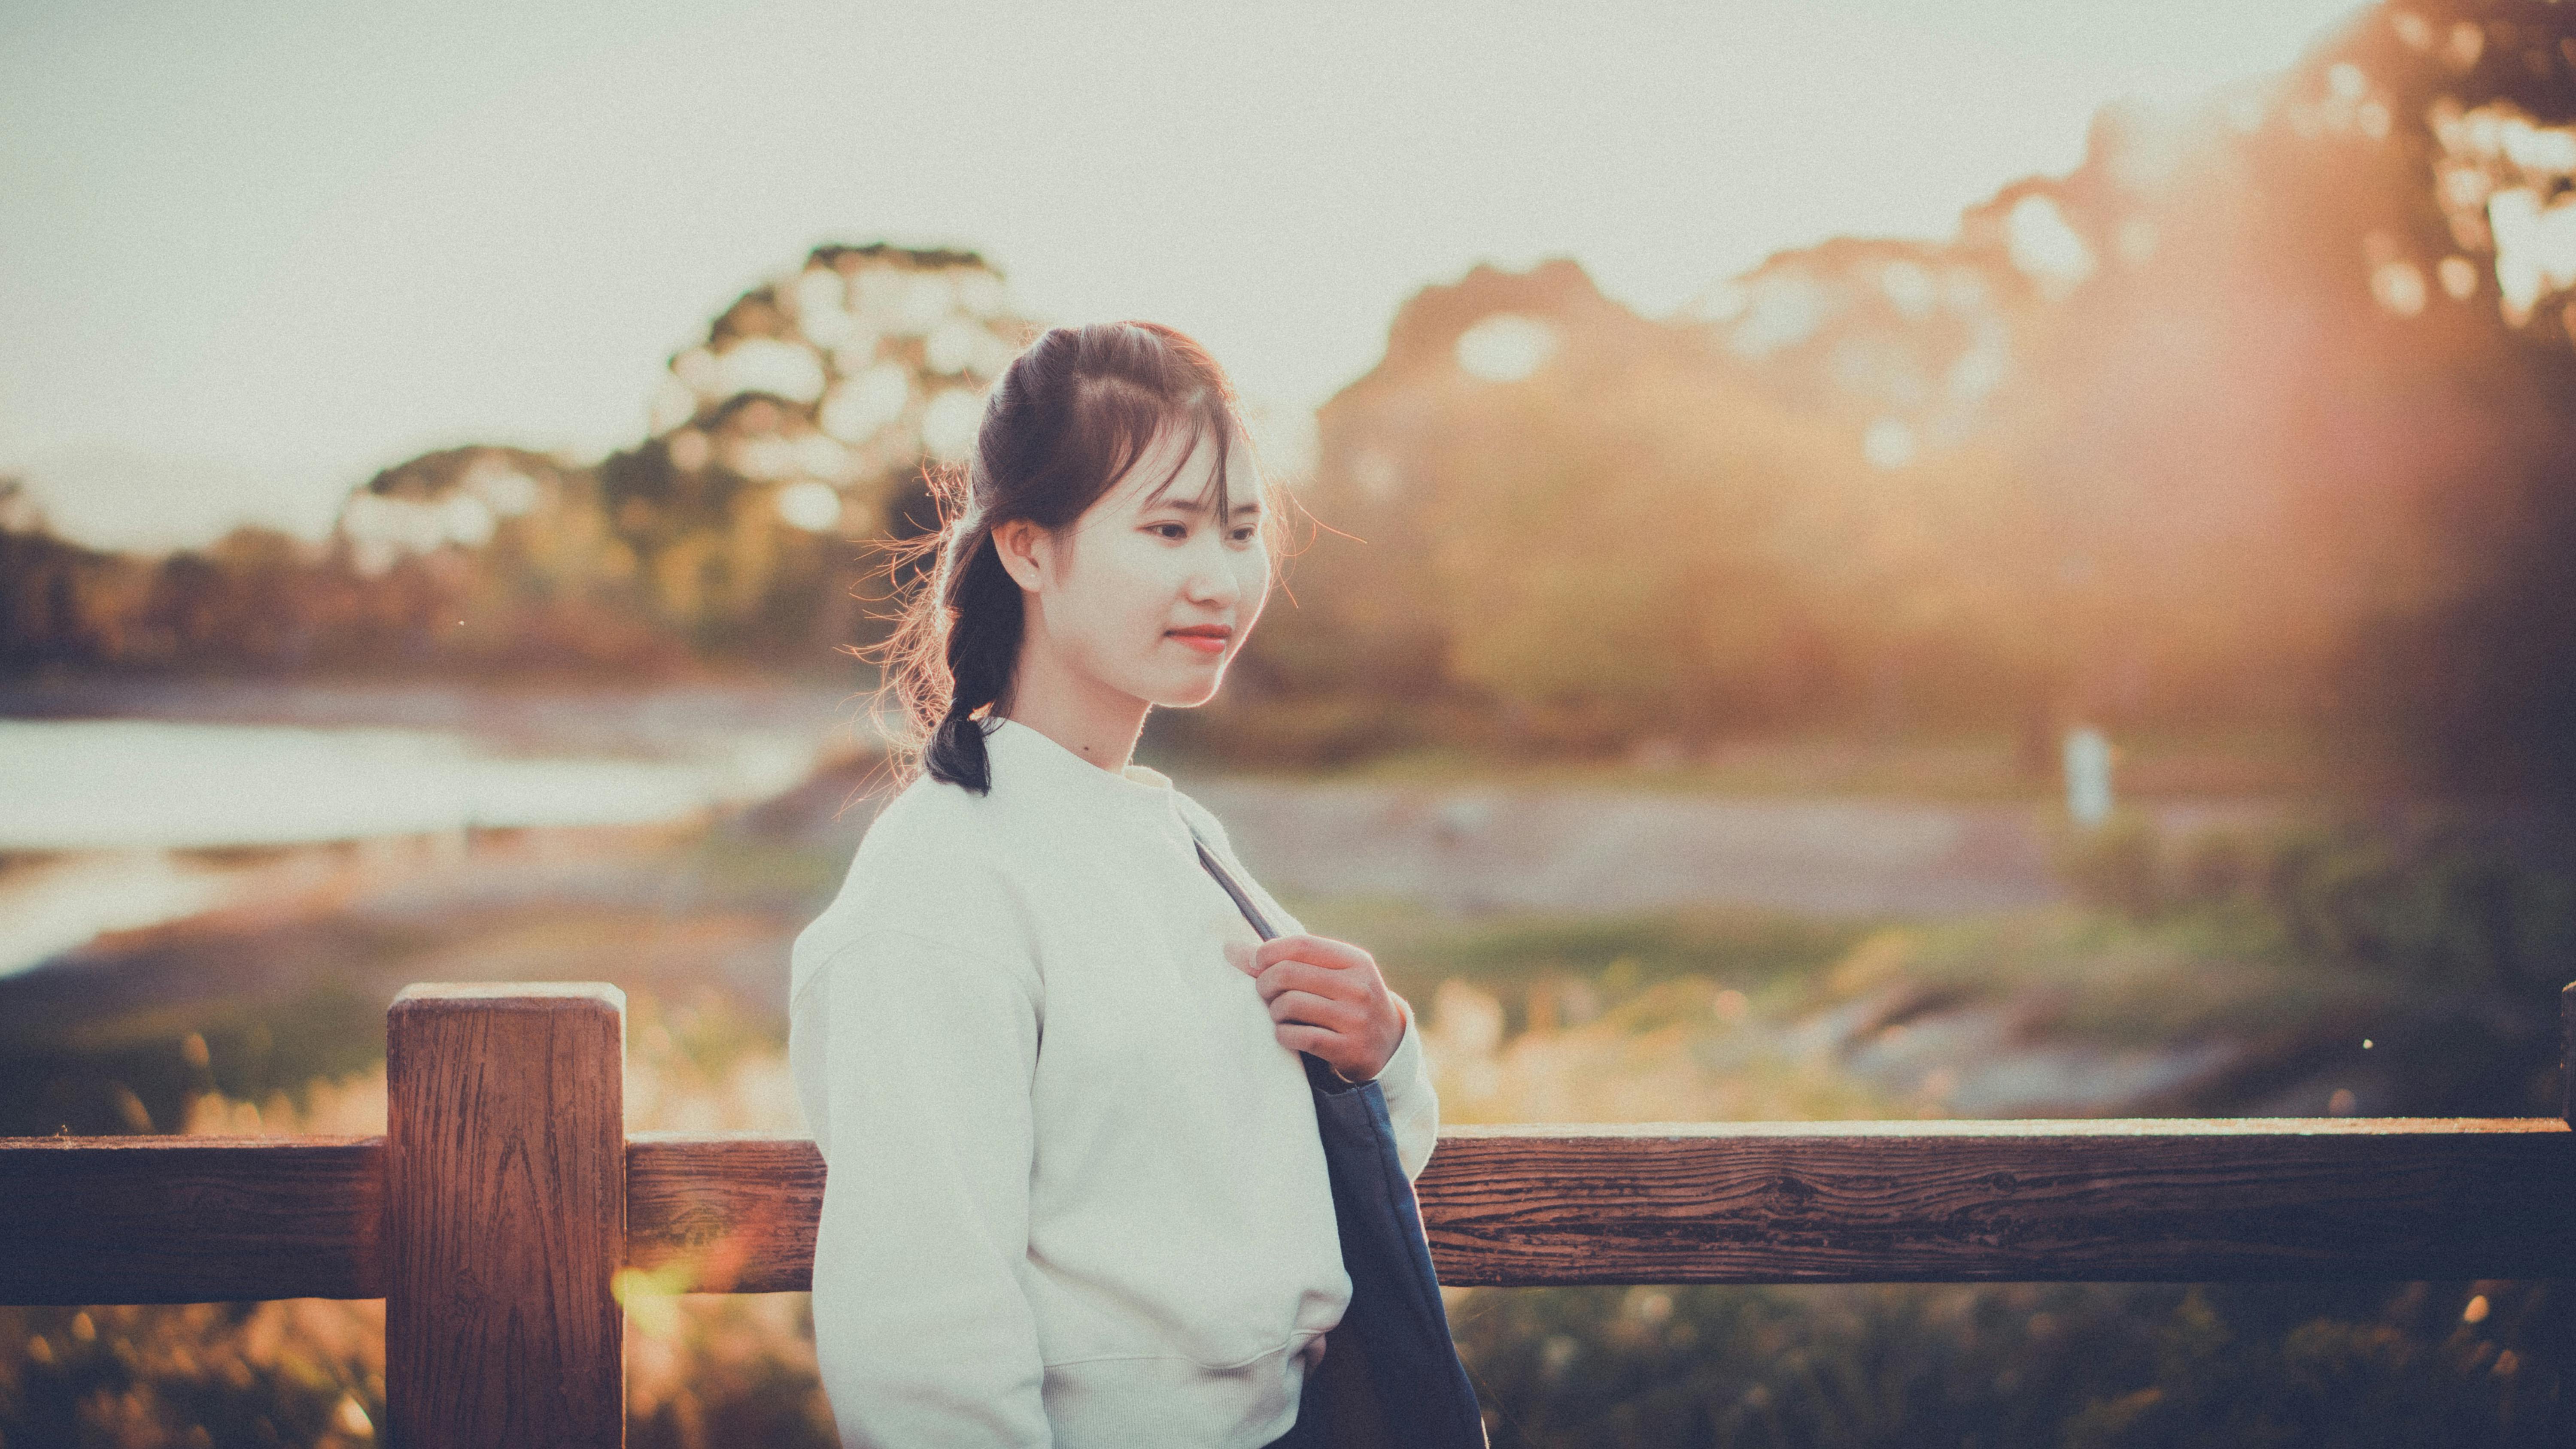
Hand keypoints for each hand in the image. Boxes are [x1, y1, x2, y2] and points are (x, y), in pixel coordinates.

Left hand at [1226, 933, 1405, 1082]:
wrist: (1387, 1045)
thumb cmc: (1345, 1001)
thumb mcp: (1332, 975)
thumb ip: (1289, 960)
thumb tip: (1231, 949)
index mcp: (1355, 961)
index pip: (1301, 945)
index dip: (1268, 951)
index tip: (1254, 961)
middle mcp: (1358, 987)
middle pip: (1288, 973)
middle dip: (1264, 982)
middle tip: (1264, 992)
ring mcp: (1355, 1019)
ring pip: (1289, 1004)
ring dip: (1274, 1011)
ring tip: (1279, 1014)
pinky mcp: (1348, 1049)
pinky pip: (1298, 1036)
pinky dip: (1283, 1035)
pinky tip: (1286, 1034)